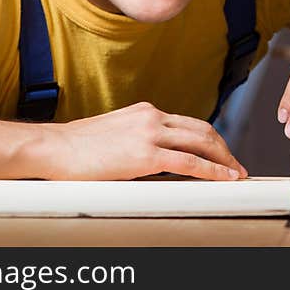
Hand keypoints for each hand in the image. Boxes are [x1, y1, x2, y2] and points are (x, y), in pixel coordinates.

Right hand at [39, 102, 248, 180]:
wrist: (53, 148)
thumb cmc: (75, 147)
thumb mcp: (114, 134)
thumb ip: (137, 139)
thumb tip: (154, 158)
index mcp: (145, 111)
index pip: (188, 122)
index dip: (210, 138)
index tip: (221, 152)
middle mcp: (152, 116)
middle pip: (202, 129)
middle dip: (223, 148)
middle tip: (235, 164)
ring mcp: (150, 133)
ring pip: (202, 142)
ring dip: (223, 159)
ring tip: (235, 173)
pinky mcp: (145, 154)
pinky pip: (189, 162)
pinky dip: (212, 170)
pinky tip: (223, 178)